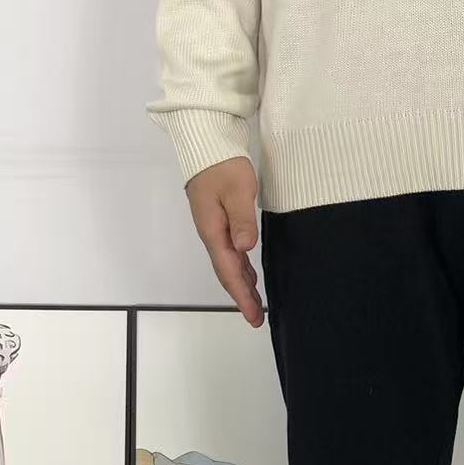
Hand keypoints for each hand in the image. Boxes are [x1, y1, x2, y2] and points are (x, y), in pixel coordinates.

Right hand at [185, 157, 264, 325]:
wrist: (207, 145)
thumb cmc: (223, 165)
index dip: (242, 295)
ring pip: (229, 264)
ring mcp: (214, 228)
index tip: (254, 316)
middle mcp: (211, 233)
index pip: (228, 271)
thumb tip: (244, 248)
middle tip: (256, 319)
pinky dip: (240, 268)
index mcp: (213, 231)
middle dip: (241, 297)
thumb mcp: (237, 190)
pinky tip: (249, 275)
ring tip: (256, 304)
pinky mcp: (219, 220)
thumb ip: (241, 220)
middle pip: (227, 273)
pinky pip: (230, 252)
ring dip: (242, 285)